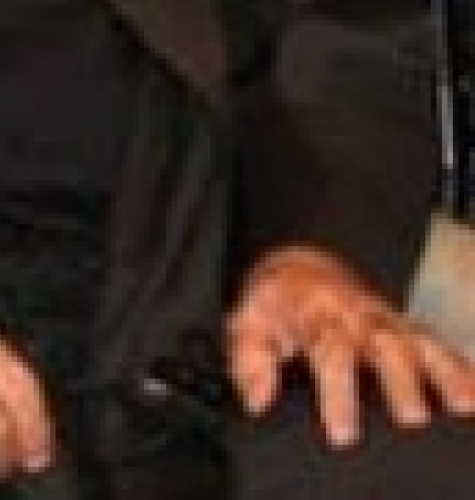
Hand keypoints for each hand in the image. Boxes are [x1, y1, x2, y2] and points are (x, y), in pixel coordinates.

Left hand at [227, 245, 474, 446]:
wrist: (300, 268)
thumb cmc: (276, 306)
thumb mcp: (249, 323)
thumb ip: (250, 359)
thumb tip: (259, 400)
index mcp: (317, 313)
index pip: (329, 351)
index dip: (337, 394)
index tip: (343, 434)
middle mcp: (358, 315)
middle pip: (385, 345)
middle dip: (401, 384)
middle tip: (412, 422)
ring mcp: (388, 320)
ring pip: (421, 341)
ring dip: (443, 374)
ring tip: (461, 408)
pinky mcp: (409, 328)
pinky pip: (439, 345)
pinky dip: (459, 370)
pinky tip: (471, 397)